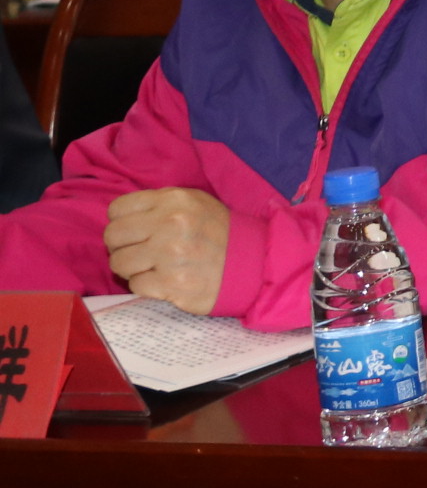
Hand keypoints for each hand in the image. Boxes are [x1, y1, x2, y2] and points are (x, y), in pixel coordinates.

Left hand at [103, 187, 231, 314]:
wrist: (254, 264)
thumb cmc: (219, 233)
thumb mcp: (195, 204)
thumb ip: (159, 205)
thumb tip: (121, 219)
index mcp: (173, 201)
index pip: (117, 210)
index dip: (122, 223)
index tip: (136, 233)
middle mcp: (170, 224)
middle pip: (112, 236)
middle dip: (122, 247)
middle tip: (140, 252)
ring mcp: (170, 255)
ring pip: (118, 263)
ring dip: (132, 269)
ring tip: (153, 268)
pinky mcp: (171, 284)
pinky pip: (135, 285)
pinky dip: (147, 286)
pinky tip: (165, 281)